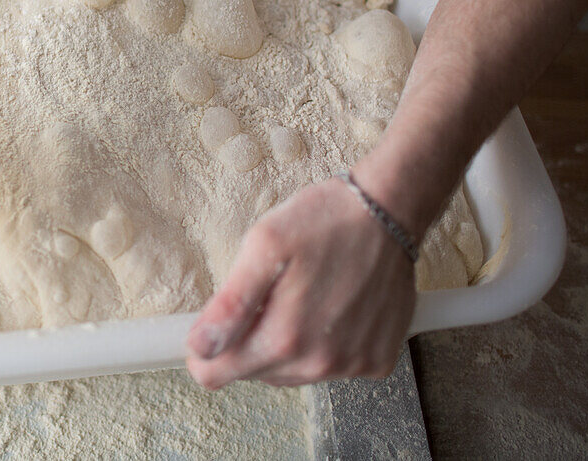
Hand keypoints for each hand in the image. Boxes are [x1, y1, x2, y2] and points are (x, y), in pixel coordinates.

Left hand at [185, 177, 416, 387]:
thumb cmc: (323, 222)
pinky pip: (332, 367)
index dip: (206, 350)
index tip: (214, 323)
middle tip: (267, 294)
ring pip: (291, 372)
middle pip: (254, 374)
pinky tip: (332, 307)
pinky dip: (324, 344)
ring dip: (286, 344)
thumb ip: (229, 304)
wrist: (388, 212)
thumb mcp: (263, 246)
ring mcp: (352, 365)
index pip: (216, 375)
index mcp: (283, 339)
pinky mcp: (377, 360)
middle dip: (249, 341)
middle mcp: (320, 363)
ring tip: (302, 296)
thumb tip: (199, 347)